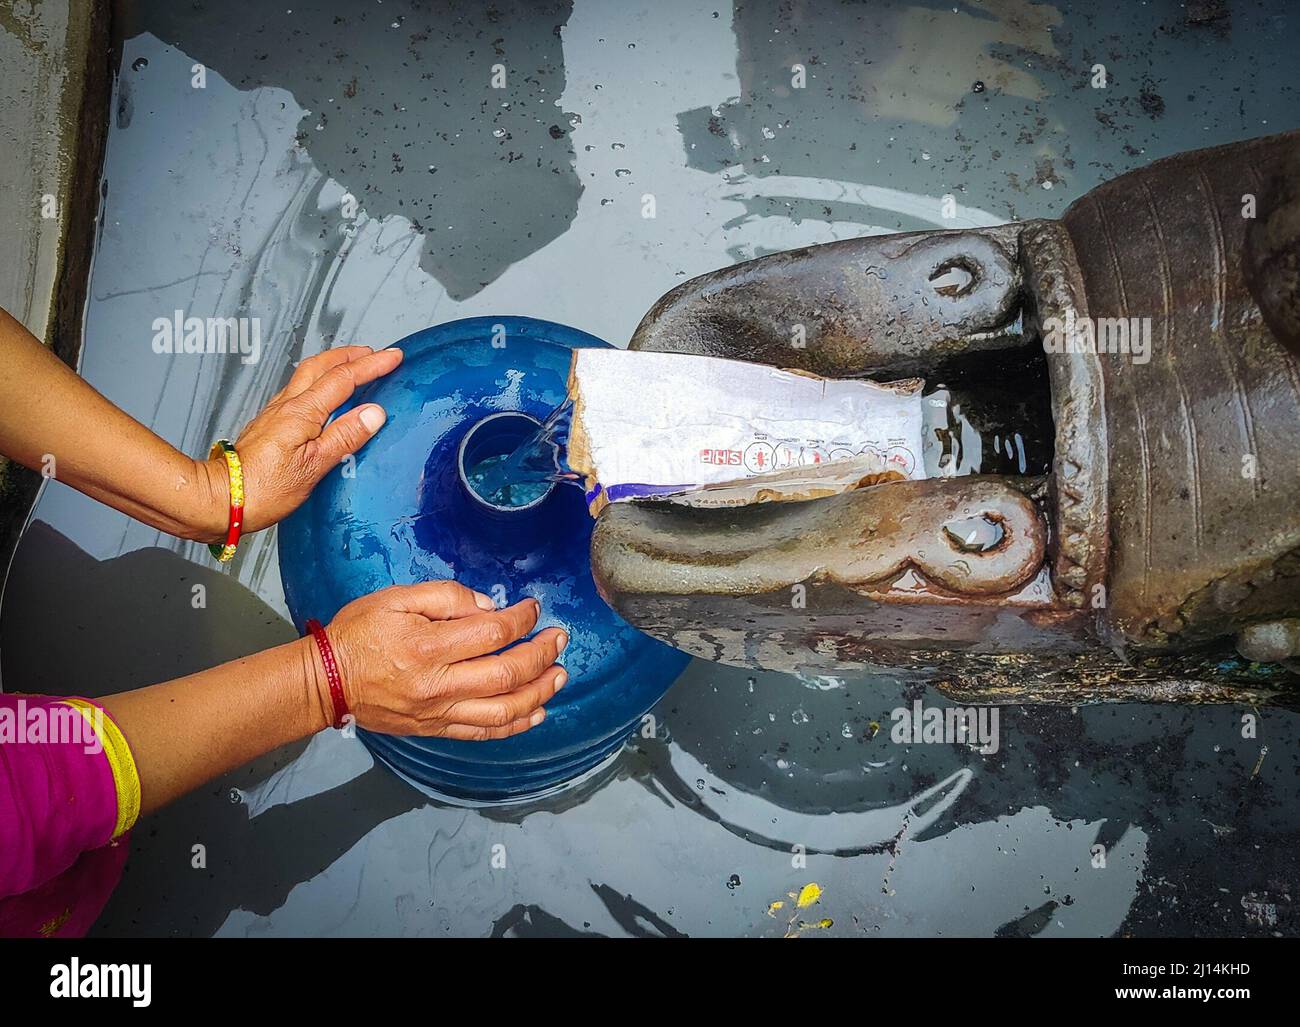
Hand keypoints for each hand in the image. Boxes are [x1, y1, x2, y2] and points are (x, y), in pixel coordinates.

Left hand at [199, 345, 403, 539]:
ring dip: (333, 364)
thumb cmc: (263, 489)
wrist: (221, 498)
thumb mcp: (314, 467)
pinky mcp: (269, 424)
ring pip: (307, 375)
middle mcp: (287, 406)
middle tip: (373, 352)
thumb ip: (345, 436)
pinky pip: (298, 390)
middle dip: (350, 355)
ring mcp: (275, 413)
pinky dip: (317, 381)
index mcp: (302, 413)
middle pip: (321, 366)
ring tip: (352, 366)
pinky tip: (322, 394)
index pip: (343, 379)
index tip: (393, 357)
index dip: (371, 365)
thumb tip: (373, 413)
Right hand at [308, 582, 567, 739]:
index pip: (492, 633)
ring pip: (503, 711)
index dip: (522, 619)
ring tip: (559, 675)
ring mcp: (439, 713)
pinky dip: (515, 725)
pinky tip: (536, 711)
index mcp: (429, 646)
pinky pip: (484, 733)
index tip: (534, 609)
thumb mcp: (395, 598)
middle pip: (507, 675)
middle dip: (542, 656)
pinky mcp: (435, 730)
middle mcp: (439, 685)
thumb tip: (488, 607)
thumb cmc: (358, 633)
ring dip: (539, 693)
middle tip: (559, 639)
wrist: (325, 682)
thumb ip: (444, 597)